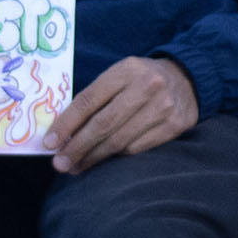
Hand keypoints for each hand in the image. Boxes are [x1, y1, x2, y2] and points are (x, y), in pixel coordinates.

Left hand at [47, 56, 198, 174]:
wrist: (188, 78)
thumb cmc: (141, 80)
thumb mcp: (119, 76)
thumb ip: (96, 98)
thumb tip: (63, 133)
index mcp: (127, 70)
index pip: (88, 100)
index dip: (66, 124)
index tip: (49, 143)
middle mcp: (147, 86)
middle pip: (103, 124)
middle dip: (77, 147)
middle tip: (59, 164)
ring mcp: (163, 107)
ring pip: (119, 141)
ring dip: (94, 158)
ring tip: (77, 166)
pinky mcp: (175, 125)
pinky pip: (137, 148)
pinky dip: (117, 157)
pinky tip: (106, 159)